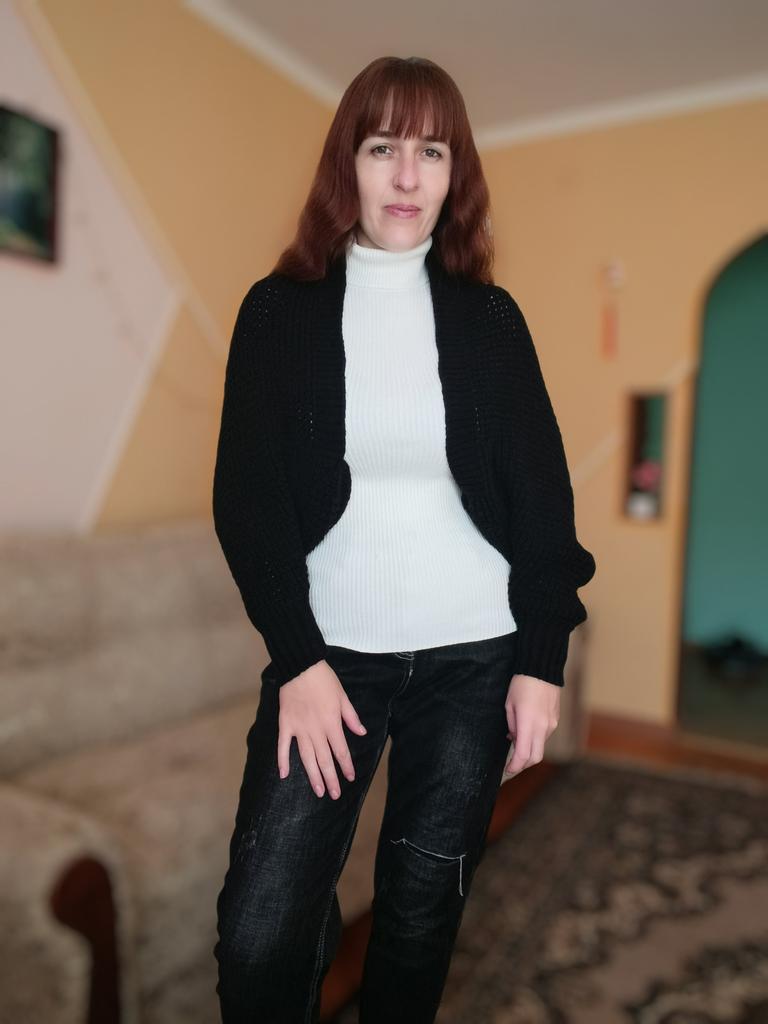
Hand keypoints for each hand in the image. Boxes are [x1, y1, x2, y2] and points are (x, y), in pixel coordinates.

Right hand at [276, 661, 367, 799]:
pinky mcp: (285, 724)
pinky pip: (283, 746)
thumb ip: (351, 717)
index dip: (346, 765)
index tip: (351, 778)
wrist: (301, 666)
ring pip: (306, 757)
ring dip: (313, 775)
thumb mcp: (343, 696)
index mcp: (331, 723)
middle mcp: (316, 729)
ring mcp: (299, 728)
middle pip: (324, 759)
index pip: (341, 750)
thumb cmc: (324, 680)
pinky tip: (284, 775)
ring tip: (318, 791)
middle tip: (335, 795)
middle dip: (331, 778)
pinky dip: (282, 760)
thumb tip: (361, 733)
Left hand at [503, 673, 560, 776]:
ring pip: (540, 746)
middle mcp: (543, 727)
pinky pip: (545, 736)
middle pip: (535, 757)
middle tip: (511, 765)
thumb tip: (514, 739)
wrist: (541, 669)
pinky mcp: (555, 720)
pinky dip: (535, 739)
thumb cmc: (521, 684)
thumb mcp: (509, 705)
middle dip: (523, 765)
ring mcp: (552, 724)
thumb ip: (512, 726)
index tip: (507, 770)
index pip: (523, 755)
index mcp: (529, 724)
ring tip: (516, 741)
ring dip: (529, 750)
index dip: (514, 766)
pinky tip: (526, 731)